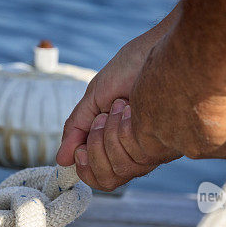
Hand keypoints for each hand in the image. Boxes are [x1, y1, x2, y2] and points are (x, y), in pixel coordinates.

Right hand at [58, 14, 225, 191]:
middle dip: (94, 153)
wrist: (164, 46)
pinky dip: (117, 132)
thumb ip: (78, 128)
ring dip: (106, 139)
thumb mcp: (96, 98)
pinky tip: (130, 107)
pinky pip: (131, 161)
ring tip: (119, 107)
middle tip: (101, 120)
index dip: (85, 169)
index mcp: (122, 143)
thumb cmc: (133, 65)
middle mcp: (138, 152)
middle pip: (108, 180)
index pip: (101, 176)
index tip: (80, 148)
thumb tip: (61, 159)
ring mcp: (151, 151)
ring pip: (118, 174)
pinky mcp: (164, 145)